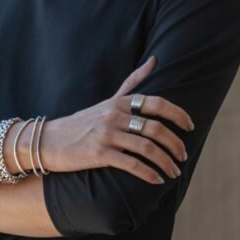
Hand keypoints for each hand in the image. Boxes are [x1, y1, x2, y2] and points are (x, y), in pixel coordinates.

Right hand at [40, 55, 194, 183]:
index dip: (178, 115)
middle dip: (175, 144)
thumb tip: (155, 59)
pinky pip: (131, 164)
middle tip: (183, 156)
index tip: (191, 126)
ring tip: (174, 171)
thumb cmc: (82, 122)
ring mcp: (106, 134)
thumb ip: (132, 82)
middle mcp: (114, 115)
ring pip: (147, 147)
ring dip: (166, 162)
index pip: (157, 104)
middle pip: (156, 128)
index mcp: (120, 102)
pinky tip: (157, 180)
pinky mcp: (99, 154)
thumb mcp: (108, 100)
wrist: (49, 141)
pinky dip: (148, 173)